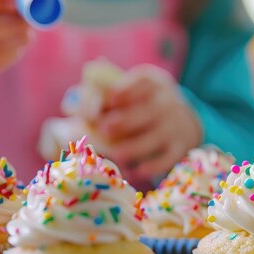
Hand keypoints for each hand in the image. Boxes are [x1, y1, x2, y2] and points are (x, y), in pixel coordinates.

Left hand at [98, 65, 202, 182]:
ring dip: (135, 146)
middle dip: (126, 120)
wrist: (183, 121)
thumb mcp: (131, 90)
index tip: (108, 100)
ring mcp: (175, 126)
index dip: (123, 92)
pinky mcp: (179, 148)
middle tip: (105, 128)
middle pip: (147, 111)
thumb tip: (70, 105)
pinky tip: (136, 171)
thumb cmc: (142, 105)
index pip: (140, 84)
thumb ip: (103, 94)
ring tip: (117, 154)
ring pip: (155, 137)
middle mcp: (167, 102)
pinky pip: (166, 158)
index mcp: (152, 83)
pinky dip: (152, 166)